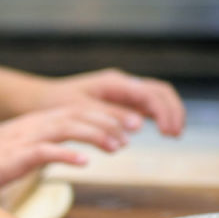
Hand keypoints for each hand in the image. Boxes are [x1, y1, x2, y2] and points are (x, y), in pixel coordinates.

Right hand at [0, 106, 129, 193]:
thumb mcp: (15, 153)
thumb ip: (39, 150)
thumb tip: (61, 157)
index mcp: (32, 123)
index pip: (75, 110)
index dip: (102, 116)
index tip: (124, 129)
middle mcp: (30, 125)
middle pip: (77, 113)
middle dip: (107, 121)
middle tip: (130, 134)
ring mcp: (22, 139)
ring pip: (68, 127)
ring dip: (96, 135)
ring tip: (117, 147)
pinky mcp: (14, 157)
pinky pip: (46, 151)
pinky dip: (68, 154)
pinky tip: (85, 163)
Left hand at [34, 68, 185, 136]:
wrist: (42, 100)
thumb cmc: (58, 104)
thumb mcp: (81, 111)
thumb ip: (109, 117)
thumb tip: (139, 126)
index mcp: (114, 82)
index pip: (150, 93)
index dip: (164, 112)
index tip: (168, 132)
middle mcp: (123, 84)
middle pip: (160, 92)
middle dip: (172, 111)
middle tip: (176, 134)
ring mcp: (123, 92)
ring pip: (156, 98)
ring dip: (169, 114)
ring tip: (174, 134)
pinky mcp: (121, 102)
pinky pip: (146, 106)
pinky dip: (158, 117)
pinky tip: (164, 131)